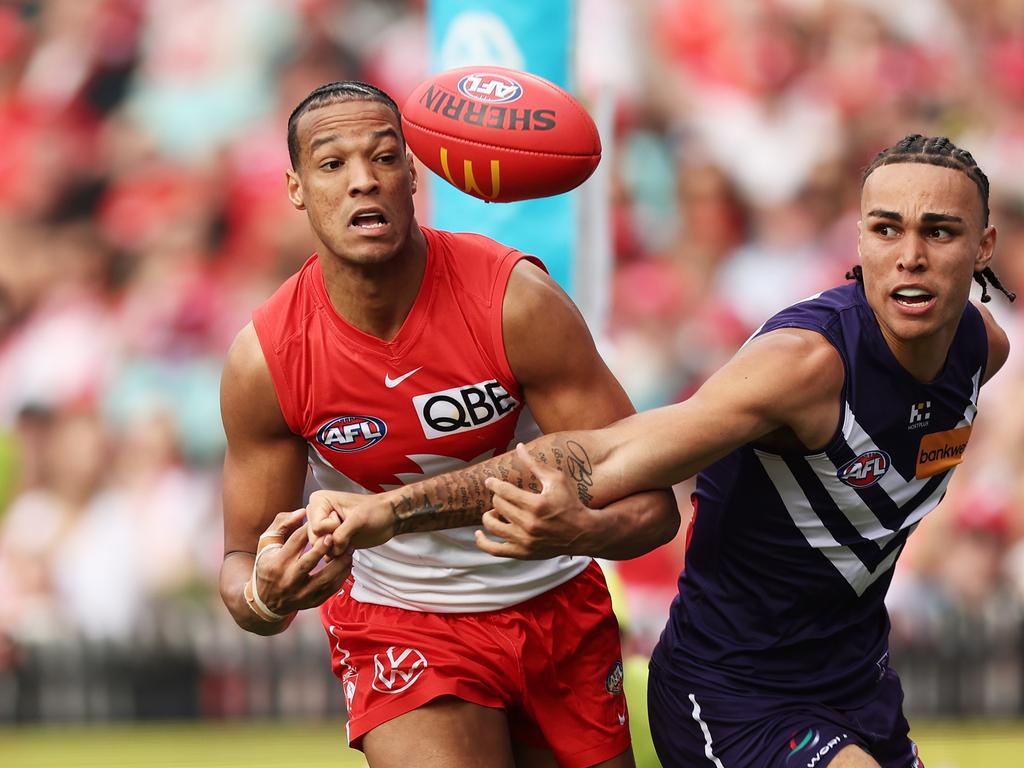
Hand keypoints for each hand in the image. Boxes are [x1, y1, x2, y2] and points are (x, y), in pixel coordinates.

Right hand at [252, 509, 352, 615]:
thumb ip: (282, 524)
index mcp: (277, 562)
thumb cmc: (268, 566)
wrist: (265, 602)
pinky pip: (330, 590)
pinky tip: (348, 564)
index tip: (323, 519)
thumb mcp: (267, 543)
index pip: (295, 542)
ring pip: (324, 579)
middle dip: (323, 548)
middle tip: (337, 534)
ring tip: (350, 549)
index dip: (310, 528)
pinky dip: (342, 577)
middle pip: (308, 563)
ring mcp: (300, 593)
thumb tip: (303, 512)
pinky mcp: (311, 602)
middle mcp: (288, 579)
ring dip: (339, 563)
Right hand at [305, 490, 395, 557]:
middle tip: (350, 531)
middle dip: (334, 541)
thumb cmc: (376, 511)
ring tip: (351, 538)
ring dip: (338, 549)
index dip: (334, 528)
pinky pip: (326, 555)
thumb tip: (330, 551)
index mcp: (319, 501)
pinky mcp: (330, 540)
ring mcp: (323, 529)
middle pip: (315, 540)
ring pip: (320, 549)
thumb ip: (341, 534)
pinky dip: (339, 555)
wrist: (388, 518)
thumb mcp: (359, 519)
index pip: (316, 527)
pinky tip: (350, 545)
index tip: (347, 519)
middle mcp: (316, 514)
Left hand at [475, 443, 595, 558]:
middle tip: (502, 495)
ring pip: (493, 525)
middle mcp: (529, 524)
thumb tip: (518, 446)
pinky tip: (479, 534)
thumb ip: (535, 464)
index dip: (494, 484)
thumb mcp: (557, 479)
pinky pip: (495, 550)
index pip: (504, 491)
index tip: (490, 481)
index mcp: (536, 504)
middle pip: (498, 505)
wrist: (583, 533)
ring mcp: (525, 541)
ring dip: (490, 515)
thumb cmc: (571, 503)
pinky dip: (483, 542)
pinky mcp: (523, 553)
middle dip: (497, 497)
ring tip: (495, 511)